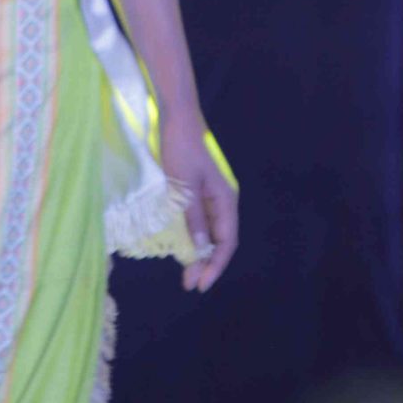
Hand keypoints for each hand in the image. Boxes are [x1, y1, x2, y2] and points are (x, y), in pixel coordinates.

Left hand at [159, 107, 237, 293]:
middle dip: (206, 263)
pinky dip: (190, 236)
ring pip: (207, 232)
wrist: (176, 118)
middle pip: (218, 240)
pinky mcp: (195, 191)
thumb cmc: (181, 149)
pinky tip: (180, 247)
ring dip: (197, 252)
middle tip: (188, 284)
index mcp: (225, 200)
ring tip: (184, 272)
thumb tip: (199, 249)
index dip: (216, 264)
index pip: (226, 241)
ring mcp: (209, 196)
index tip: (201, 284)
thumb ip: (191, 217)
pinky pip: (197, 221)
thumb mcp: (183, 185)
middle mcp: (221, 201)